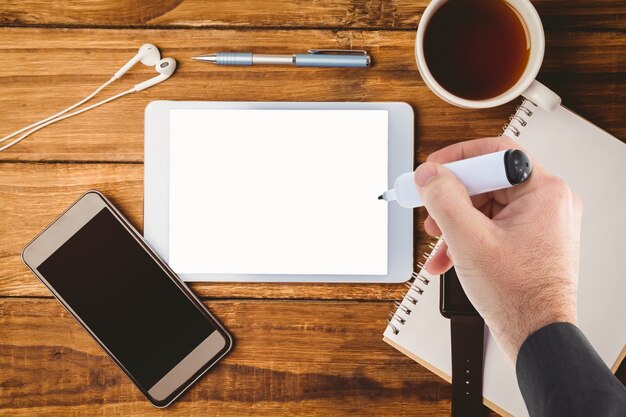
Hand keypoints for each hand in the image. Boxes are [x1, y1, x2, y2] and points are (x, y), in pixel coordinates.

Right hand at [419, 137, 581, 363]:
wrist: (536, 337)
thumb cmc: (519, 296)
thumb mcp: (468, 239)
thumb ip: (443, 199)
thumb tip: (429, 174)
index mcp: (545, 192)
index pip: (496, 153)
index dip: (458, 159)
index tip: (433, 170)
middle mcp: (548, 204)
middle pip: (487, 182)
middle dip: (452, 200)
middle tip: (430, 210)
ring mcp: (541, 224)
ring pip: (486, 208)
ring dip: (455, 224)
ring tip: (438, 243)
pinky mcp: (531, 242)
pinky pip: (492, 227)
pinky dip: (468, 238)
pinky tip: (450, 257)